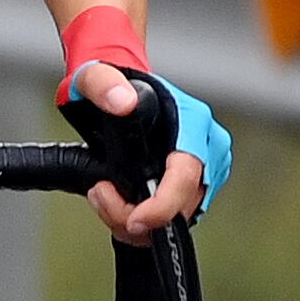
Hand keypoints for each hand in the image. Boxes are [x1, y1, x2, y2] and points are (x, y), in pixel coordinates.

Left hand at [65, 54, 224, 241]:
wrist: (113, 90)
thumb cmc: (107, 85)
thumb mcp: (92, 80)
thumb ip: (103, 86)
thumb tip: (123, 103)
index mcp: (192, 121)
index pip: (186, 175)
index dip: (162, 205)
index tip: (134, 219)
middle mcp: (207, 146)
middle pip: (181, 205)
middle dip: (136, 214)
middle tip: (100, 193)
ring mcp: (205, 168)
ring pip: (175, 216)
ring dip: (132, 217)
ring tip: (103, 192)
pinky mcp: (193, 184)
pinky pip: (170, 216)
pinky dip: (139, 218)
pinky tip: (116, 200)